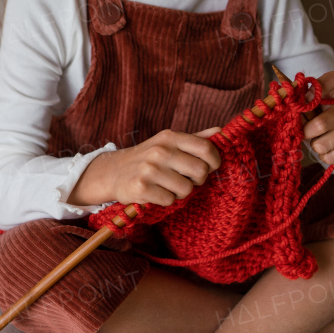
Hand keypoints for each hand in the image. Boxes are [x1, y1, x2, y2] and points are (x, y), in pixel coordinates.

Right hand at [67, 128, 221, 206]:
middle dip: (197, 180)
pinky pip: (170, 200)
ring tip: (167, 186)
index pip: (206, 148)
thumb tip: (220, 131)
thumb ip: (195, 138)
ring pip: (186, 190)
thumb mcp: (168, 143)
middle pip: (200, 172)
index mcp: (170, 137)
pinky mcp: (141, 187)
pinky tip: (156, 193)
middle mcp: (160, 151)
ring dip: (180, 192)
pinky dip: (166, 200)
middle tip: (186, 180)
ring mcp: (149, 169)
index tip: (209, 168)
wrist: (113, 172)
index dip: (214, 162)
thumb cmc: (148, 158)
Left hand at [301, 71, 333, 165]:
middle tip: (308, 131)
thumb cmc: (326, 114)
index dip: (314, 91)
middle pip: (318, 125)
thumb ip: (304, 98)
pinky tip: (330, 147)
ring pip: (320, 145)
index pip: (329, 81)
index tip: (306, 99)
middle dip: (306, 132)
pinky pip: (327, 157)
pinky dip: (324, 155)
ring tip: (322, 138)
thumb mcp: (317, 102)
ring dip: (315, 146)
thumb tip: (291, 101)